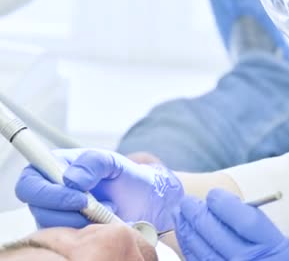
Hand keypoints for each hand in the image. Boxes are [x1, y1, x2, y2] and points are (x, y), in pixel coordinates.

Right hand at [15, 148, 183, 230]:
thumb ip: (92, 162)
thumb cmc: (127, 177)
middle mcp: (52, 191)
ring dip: (81, 221)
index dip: (46, 192)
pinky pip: (68, 238)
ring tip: (107, 210)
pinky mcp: (69, 231)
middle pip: (37, 207)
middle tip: (93, 207)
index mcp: (55, 168)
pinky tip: (105, 221)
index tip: (77, 196)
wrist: (145, 200)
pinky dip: (88, 232)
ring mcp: (58, 213)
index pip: (30, 181)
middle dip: (65, 210)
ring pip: (52, 226)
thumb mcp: (113, 162)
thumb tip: (70, 179)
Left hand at [173, 190, 288, 260]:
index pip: (244, 220)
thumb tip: (221, 205)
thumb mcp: (278, 241)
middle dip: (197, 213)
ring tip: (180, 213)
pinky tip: (184, 233)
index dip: (224, 204)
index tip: (214, 195)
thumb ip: (255, 223)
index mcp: (271, 246)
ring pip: (200, 248)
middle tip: (187, 201)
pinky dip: (187, 246)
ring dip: (186, 228)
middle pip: (216, 233)